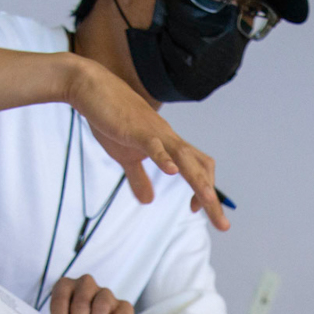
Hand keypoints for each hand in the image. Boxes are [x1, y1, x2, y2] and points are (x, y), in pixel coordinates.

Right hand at [63, 57, 228, 231]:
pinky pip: (153, 144)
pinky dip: (163, 158)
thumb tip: (148, 201)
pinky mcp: (135, 129)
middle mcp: (168, 139)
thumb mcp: (125, 155)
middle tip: (223, 226)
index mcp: (168, 145)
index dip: (203, 191)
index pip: (198, 168)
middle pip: (199, 168)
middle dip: (211, 198)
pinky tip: (171, 172)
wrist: (90, 87)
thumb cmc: (109, 119)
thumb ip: (138, 178)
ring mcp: (154, 133)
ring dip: (198, 182)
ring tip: (208, 202)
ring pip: (184, 158)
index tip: (196, 211)